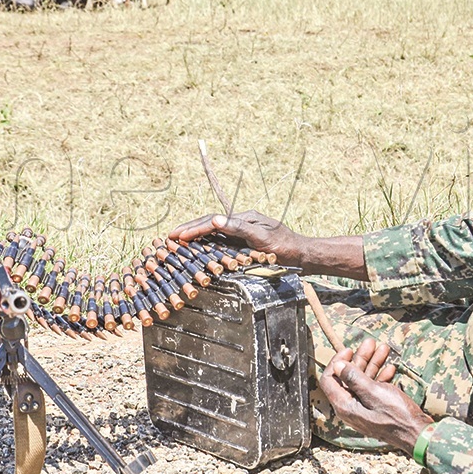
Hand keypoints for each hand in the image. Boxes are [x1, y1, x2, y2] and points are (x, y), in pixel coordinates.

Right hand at [169, 210, 307, 266]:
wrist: (302, 256)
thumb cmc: (286, 247)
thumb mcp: (262, 237)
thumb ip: (239, 227)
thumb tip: (214, 219)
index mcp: (245, 218)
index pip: (214, 221)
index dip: (194, 228)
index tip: (177, 235)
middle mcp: (242, 223)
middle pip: (210, 223)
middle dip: (189, 229)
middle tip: (169, 237)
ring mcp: (243, 233)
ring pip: (214, 232)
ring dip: (195, 236)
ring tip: (177, 241)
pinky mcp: (245, 243)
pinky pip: (221, 242)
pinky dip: (206, 244)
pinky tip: (197, 250)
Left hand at [318, 338, 433, 454]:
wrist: (417, 434)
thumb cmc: (396, 415)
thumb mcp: (374, 392)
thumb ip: (354, 378)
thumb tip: (337, 366)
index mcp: (345, 406)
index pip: (329, 380)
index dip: (337, 362)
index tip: (350, 349)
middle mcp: (351, 408)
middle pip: (348, 377)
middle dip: (360, 358)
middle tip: (371, 342)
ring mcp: (364, 408)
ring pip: (363, 381)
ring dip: (373, 364)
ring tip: (384, 348)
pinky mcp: (376, 409)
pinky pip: (373, 389)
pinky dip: (380, 377)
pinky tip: (390, 368)